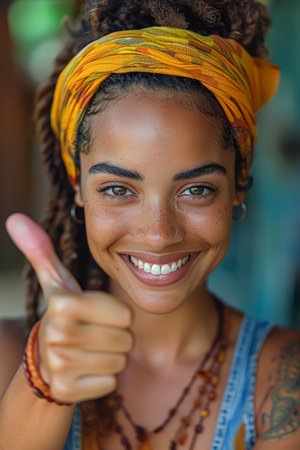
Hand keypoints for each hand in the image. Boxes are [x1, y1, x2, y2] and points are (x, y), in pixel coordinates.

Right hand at [6, 213, 132, 402]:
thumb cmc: (64, 315)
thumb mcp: (57, 282)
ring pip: (120, 361)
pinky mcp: (67, 390)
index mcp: (63, 304)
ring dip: (111, 357)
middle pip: (125, 338)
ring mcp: (61, 365)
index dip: (116, 315)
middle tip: (94, 334)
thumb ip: (42, 251)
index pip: (125, 314)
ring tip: (91, 350)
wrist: (44, 359)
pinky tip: (86, 370)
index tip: (96, 315)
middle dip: (116, 337)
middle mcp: (58, 334)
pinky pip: (110, 382)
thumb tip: (15, 218)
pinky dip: (104, 378)